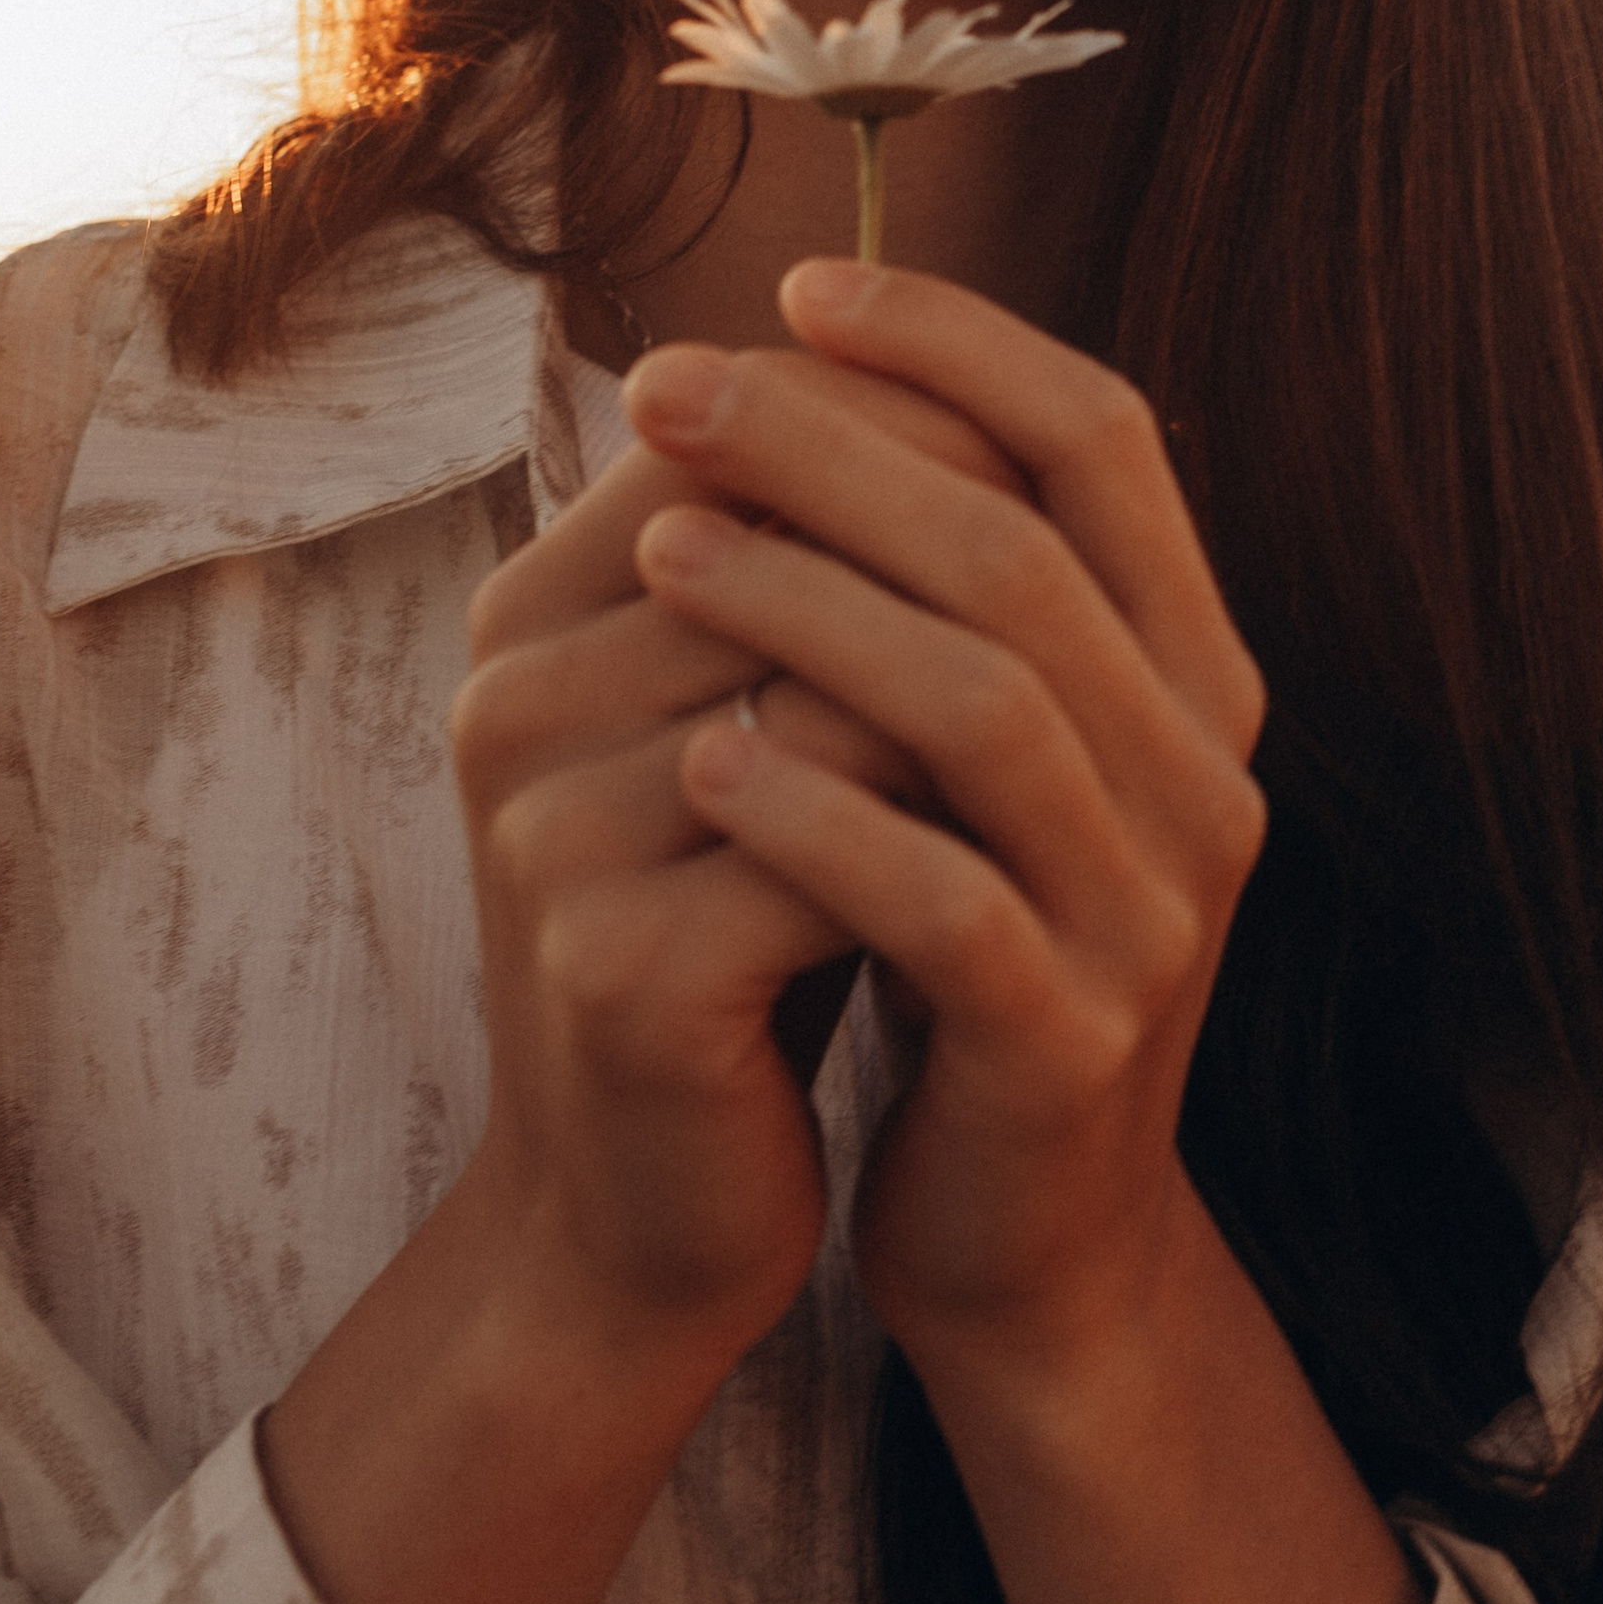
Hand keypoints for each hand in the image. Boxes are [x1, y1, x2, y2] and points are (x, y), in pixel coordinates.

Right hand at [448, 339, 1035, 1373]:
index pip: (728, 437)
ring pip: (824, 691)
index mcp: (524, 614)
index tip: (1044, 479)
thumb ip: (808, 574)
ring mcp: (546, 829)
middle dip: (956, 567)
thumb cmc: (731, 932)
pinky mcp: (615, 964)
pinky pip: (828, 854)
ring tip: (1061, 745)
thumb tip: (982, 391)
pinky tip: (1009, 874)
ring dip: (961, 712)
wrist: (637, 1212)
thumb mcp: (752, 731)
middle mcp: (507, 698)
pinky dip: (935, 850)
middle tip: (1095, 603)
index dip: (902, 432)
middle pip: (784, 547)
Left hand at [625, 258, 1267, 1379]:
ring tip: (658, 554)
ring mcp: (1151, 913)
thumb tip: (803, 368)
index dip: (957, 342)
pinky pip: (945, 901)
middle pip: (1022, 548)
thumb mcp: (981, 751)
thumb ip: (950, 589)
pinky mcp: (1069, 1043)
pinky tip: (701, 768)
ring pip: (988, 708)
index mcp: (1191, 670)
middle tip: (666, 389)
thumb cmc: (965, 945)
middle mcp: (1202, 773)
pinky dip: (819, 821)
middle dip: (832, 449)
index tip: (797, 287)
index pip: (1103, 437)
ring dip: (809, 612)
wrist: (1029, 1239)